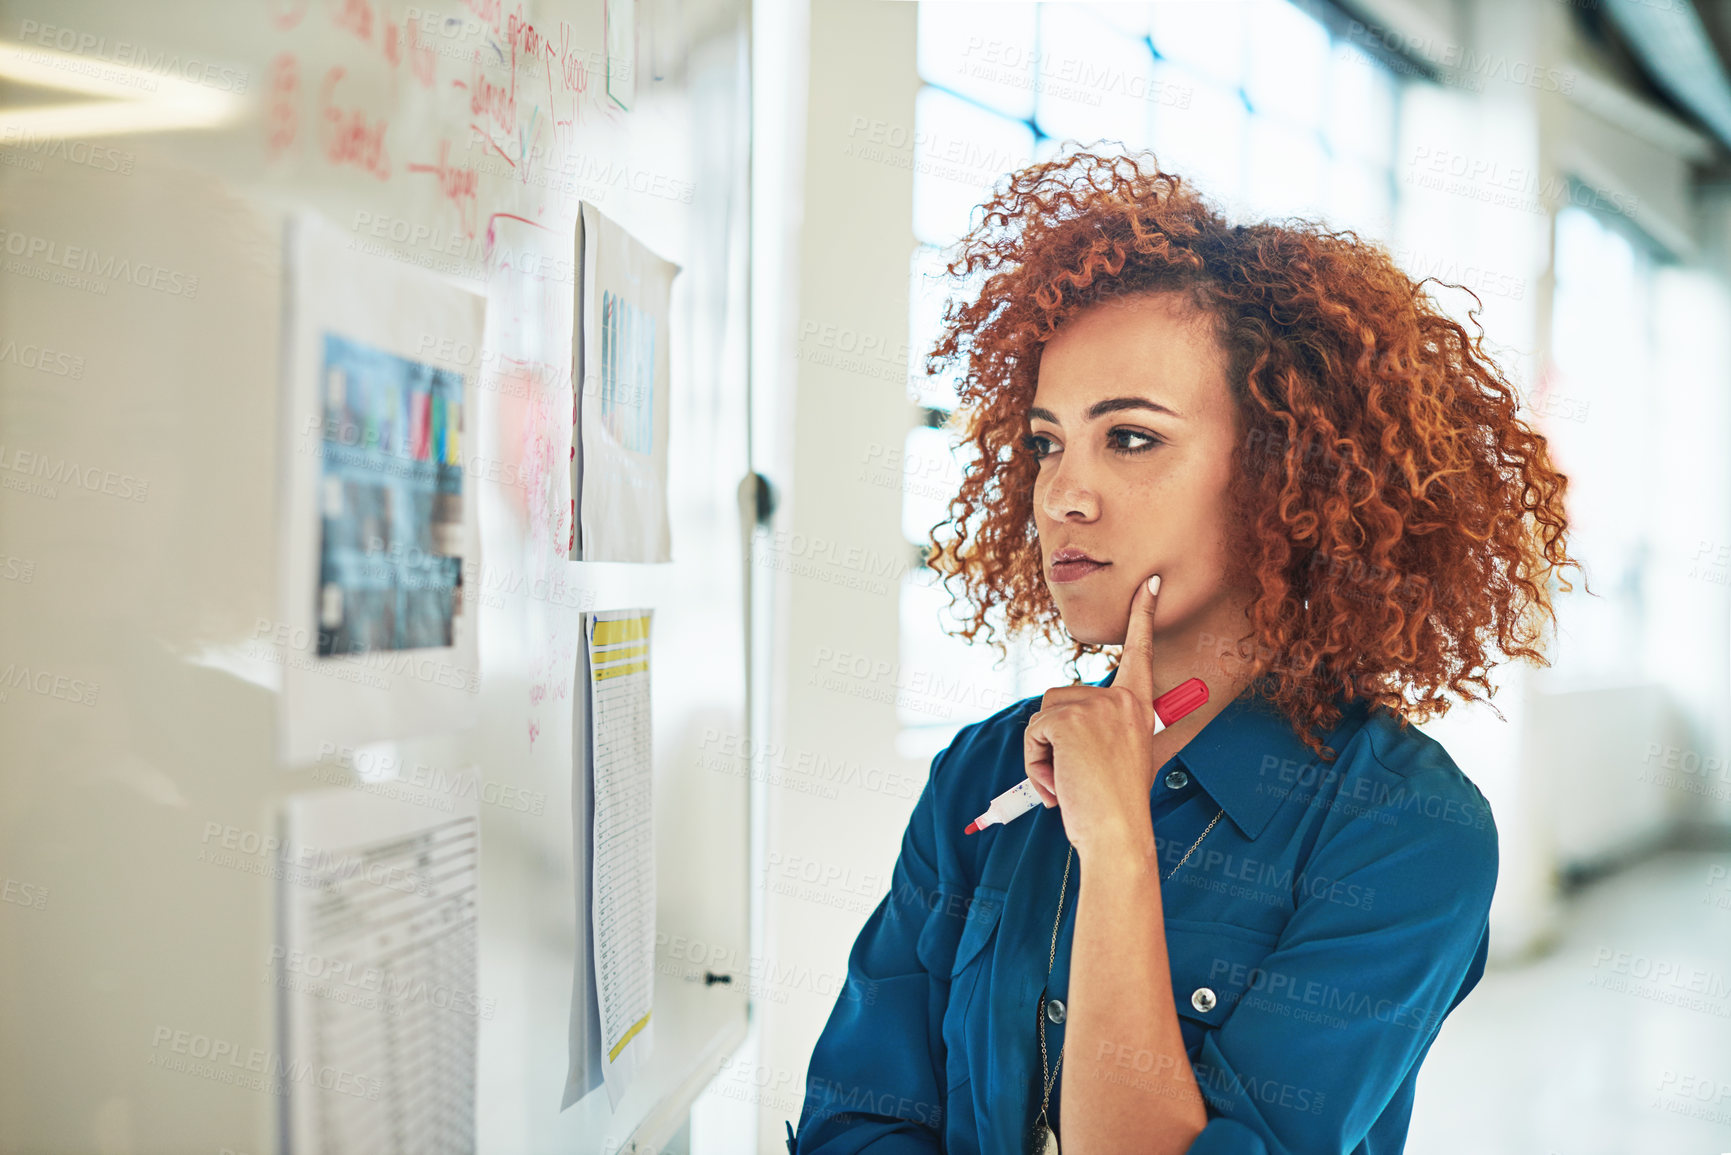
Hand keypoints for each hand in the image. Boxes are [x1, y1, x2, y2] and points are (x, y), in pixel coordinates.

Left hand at [1023, 574, 1169, 856]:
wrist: (1117, 833)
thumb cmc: (1116, 806)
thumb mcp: (1117, 757)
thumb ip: (1101, 731)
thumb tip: (1061, 725)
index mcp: (1137, 706)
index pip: (1139, 651)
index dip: (1142, 614)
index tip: (1149, 581)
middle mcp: (1120, 699)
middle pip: (1059, 697)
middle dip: (1053, 738)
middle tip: (1076, 777)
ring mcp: (1094, 706)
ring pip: (1042, 717)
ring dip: (1042, 753)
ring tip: (1068, 783)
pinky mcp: (1068, 719)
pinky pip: (1032, 734)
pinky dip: (1035, 763)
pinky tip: (1059, 785)